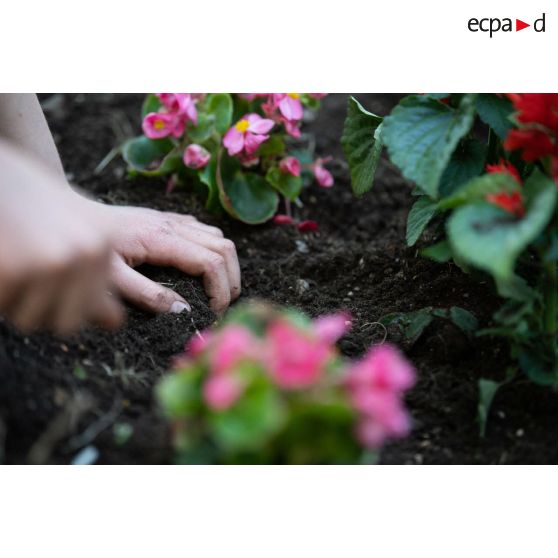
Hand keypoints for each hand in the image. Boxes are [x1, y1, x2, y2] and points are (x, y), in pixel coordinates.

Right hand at [0, 142, 122, 333]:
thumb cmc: (22, 193)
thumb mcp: (72, 221)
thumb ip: (94, 270)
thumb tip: (113, 321)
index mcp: (105, 243)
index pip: (109, 315)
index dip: (79, 311)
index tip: (61, 301)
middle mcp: (89, 253)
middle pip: (69, 323)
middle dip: (45, 311)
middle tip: (27, 282)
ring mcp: (56, 262)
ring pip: (32, 320)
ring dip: (15, 301)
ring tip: (11, 260)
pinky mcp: (18, 269)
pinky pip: (3, 305)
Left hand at [94, 204, 240, 314]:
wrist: (70, 216)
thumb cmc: (87, 249)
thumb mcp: (110, 278)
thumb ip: (147, 294)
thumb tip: (183, 310)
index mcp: (161, 238)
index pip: (210, 261)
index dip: (220, 289)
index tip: (214, 312)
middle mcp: (173, 224)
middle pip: (224, 247)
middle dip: (231, 279)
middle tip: (223, 305)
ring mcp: (173, 219)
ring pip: (220, 237)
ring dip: (227, 265)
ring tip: (220, 290)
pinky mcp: (170, 219)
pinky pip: (206, 232)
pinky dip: (216, 252)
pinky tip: (205, 269)